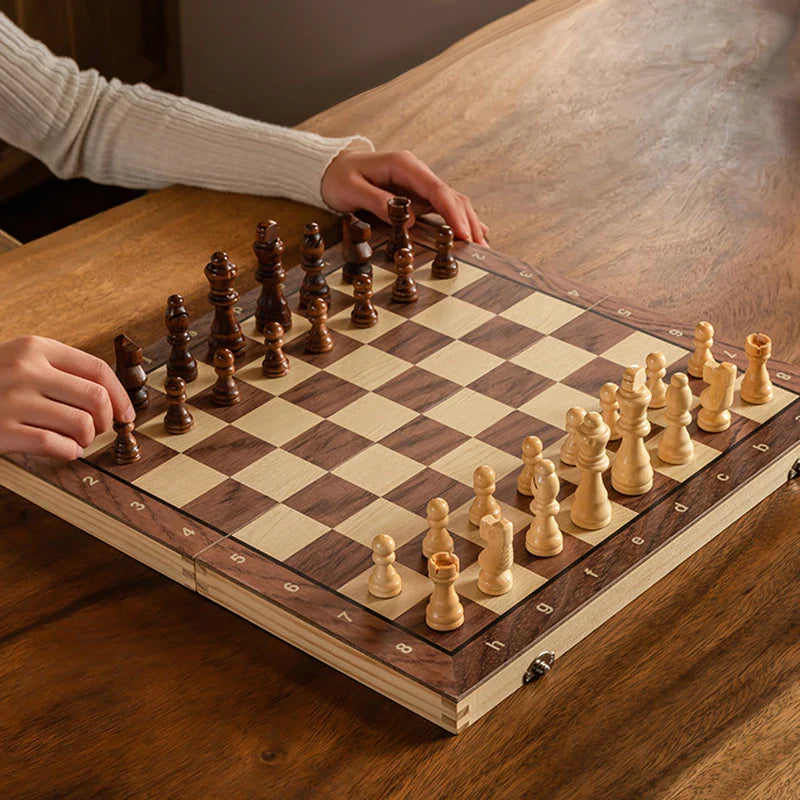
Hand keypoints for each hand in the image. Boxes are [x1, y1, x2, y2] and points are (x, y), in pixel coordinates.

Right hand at [0, 336, 133, 460]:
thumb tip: (112, 397)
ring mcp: (11, 400)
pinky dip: (69, 452)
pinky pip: (57, 446)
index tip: (125, 413)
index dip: (120, 395)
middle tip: (99, 429)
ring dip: (87, 439)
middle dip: (106, 420)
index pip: (97, 369)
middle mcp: (24, 369)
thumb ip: (59, 371)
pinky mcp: (1, 430)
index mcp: (34, 348)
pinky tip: (63, 450)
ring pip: (81, 424)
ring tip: (76, 440)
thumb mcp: (19, 362)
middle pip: (95, 398)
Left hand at [321, 149, 488, 244]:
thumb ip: (378, 202)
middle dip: (468, 221)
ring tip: (481, 245)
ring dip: (467, 223)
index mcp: (404, 166)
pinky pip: (443, 207)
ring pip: (452, 201)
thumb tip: (408, 220)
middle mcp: (417, 172)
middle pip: (451, 196)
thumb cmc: (339, 178)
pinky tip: (471, 234)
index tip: (463, 234)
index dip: (453, 213)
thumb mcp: (352, 190)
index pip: (437, 190)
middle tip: (480, 247)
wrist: (332, 169)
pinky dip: (458, 220)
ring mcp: (419, 183)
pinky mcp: (417, 195)